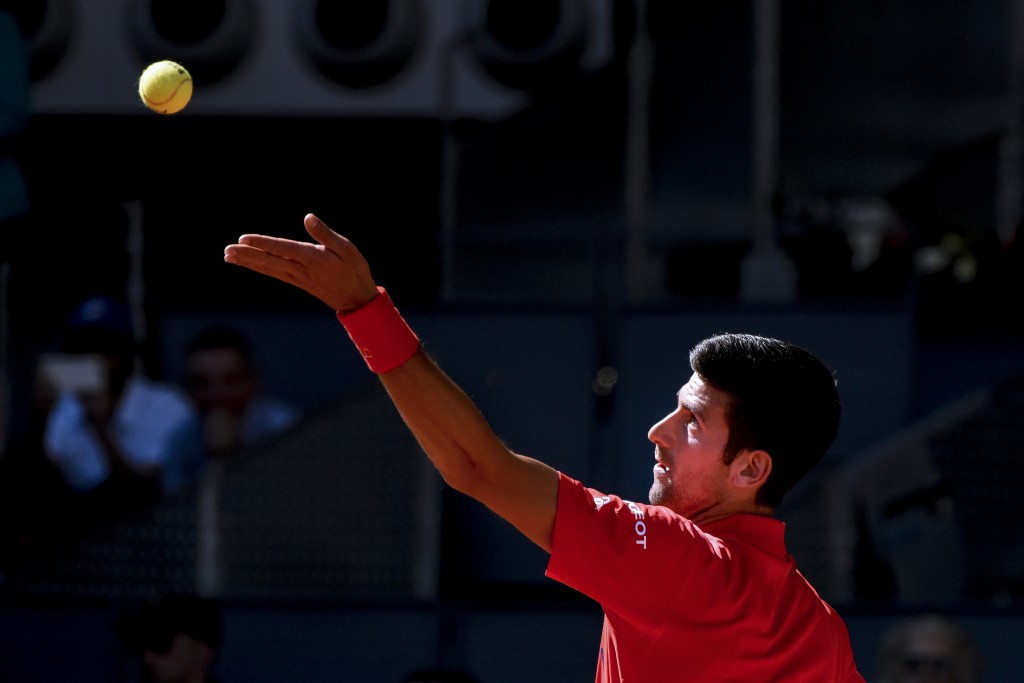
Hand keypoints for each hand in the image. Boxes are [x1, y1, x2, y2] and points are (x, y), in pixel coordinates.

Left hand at [224, 213, 379, 311]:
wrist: (357, 299)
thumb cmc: (354, 270)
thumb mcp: (346, 248)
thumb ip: (325, 234)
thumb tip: (308, 218)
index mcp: (311, 259)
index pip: (282, 248)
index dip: (262, 243)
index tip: (243, 239)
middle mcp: (300, 269)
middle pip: (268, 261)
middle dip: (247, 255)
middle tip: (227, 251)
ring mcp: (297, 277)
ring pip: (268, 268)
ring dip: (248, 262)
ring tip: (229, 257)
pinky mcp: (298, 282)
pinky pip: (274, 273)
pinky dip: (259, 267)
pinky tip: (250, 263)